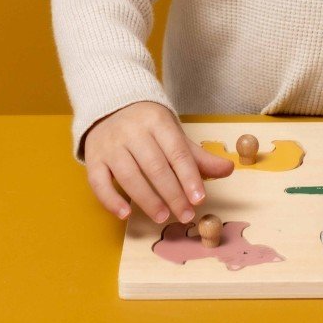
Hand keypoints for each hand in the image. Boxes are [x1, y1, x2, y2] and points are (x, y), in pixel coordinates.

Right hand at [82, 100, 234, 221]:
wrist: (110, 105)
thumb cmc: (147, 125)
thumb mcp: (173, 133)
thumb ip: (198, 156)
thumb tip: (228, 170)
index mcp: (157, 122)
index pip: (176, 152)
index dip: (189, 177)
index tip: (199, 199)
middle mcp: (132, 132)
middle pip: (154, 166)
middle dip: (172, 194)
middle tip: (184, 215)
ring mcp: (110, 145)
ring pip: (129, 176)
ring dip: (147, 199)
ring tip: (162, 217)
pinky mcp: (93, 158)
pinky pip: (99, 182)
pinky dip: (111, 200)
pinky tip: (125, 214)